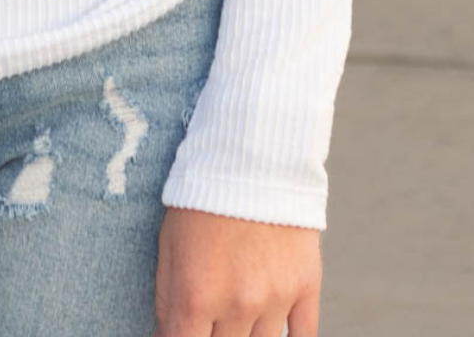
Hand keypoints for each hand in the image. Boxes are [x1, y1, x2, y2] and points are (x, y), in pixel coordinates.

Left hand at [153, 207, 321, 335]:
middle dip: (214, 336)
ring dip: (246, 333)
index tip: (184, 332)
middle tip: (212, 314)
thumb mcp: (169, 246)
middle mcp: (238, 304)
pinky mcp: (306, 286)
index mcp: (196, 295)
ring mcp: (275, 298)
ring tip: (237, 308)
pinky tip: (271, 327)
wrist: (251, 156)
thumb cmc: (201, 200)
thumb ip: (167, 301)